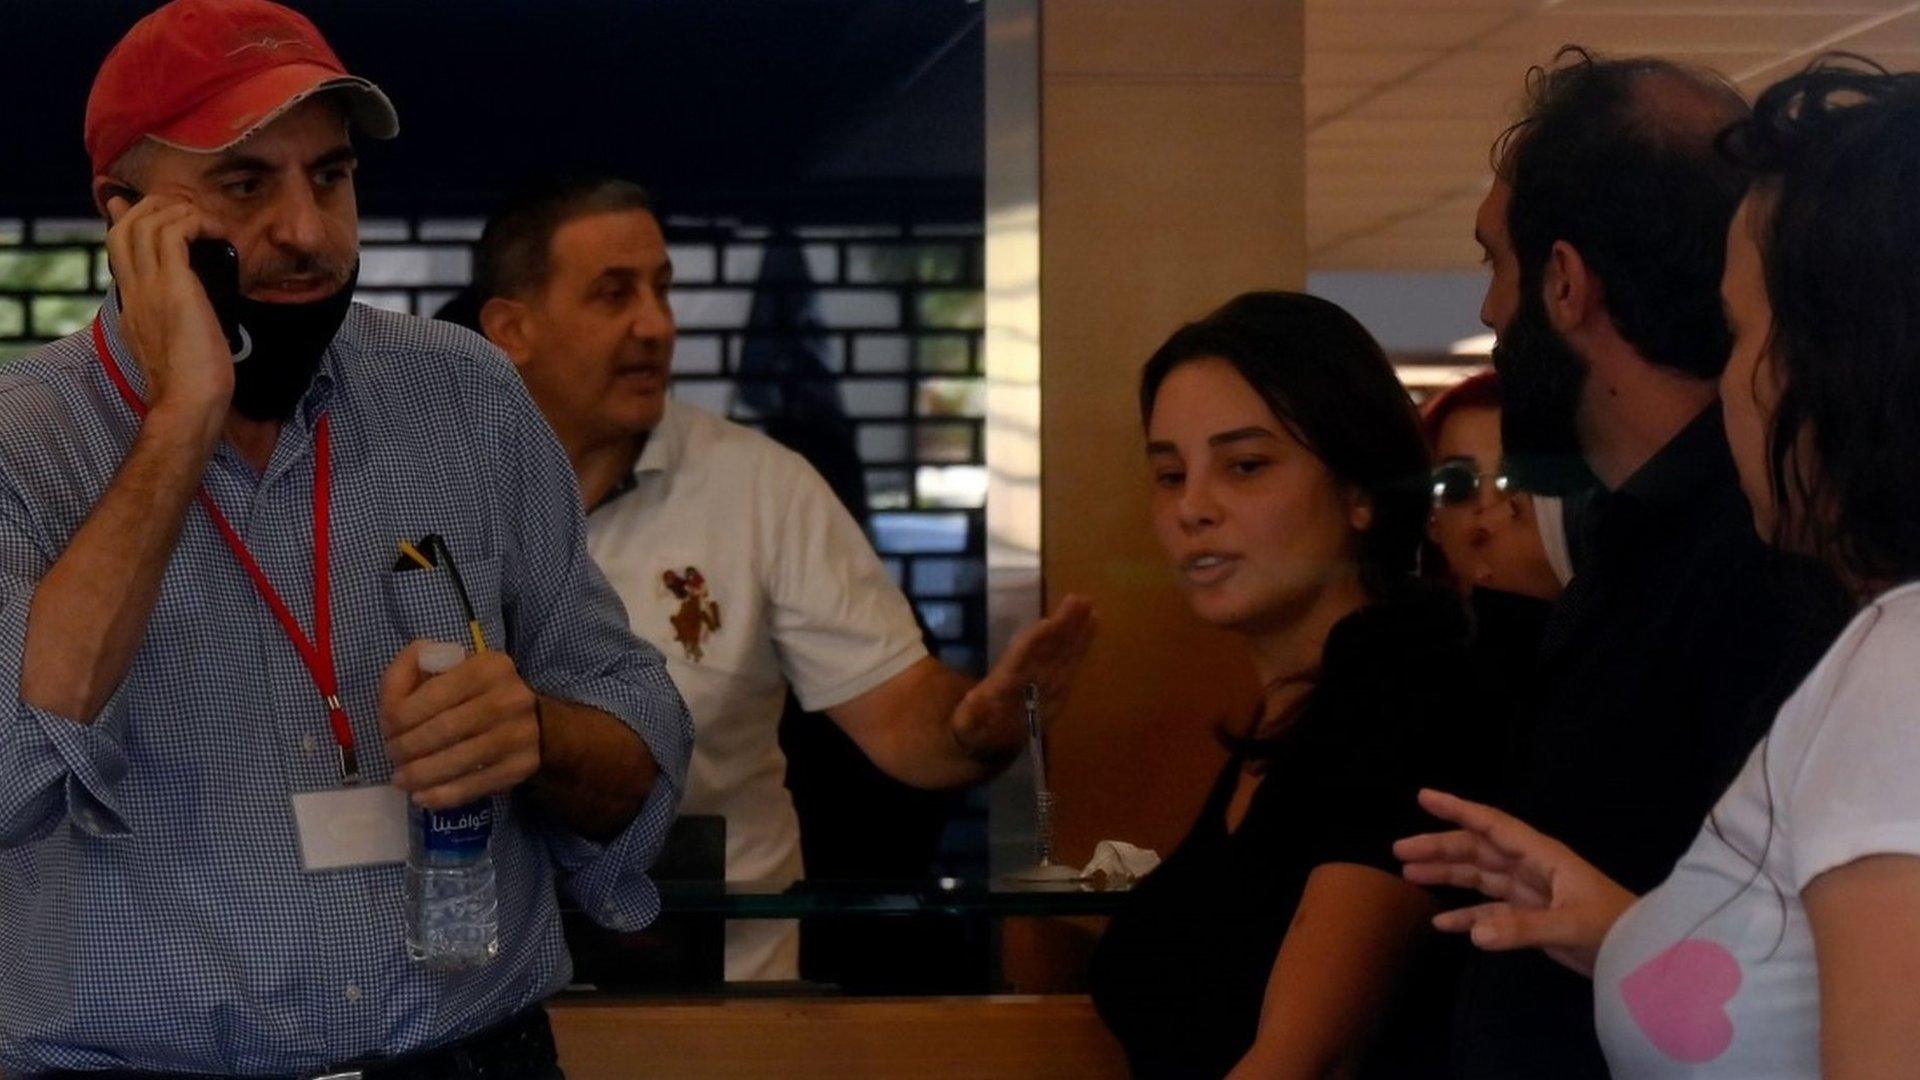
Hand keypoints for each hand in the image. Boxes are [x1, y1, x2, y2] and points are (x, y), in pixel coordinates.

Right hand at [101, 192, 232, 427]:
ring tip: (208, 223)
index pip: (117, 247)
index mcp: (131, 303)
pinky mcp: (174, 287)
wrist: (188, 402)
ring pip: (146, 222)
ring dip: (180, 211)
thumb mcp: (177, 342)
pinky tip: (216, 232)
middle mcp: (134, 290)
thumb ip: (176, 317)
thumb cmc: (193, 381)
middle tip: (189, 212)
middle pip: (125, 226)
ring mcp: (150, 286)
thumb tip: (193, 304)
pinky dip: (195, 222)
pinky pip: (174, 233)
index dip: (127, 219)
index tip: (137, 205)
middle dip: (155, 207)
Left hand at [379, 640, 540, 808]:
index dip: (397, 716)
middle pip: (442, 729)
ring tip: (401, 779)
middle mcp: (508, 699)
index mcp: (487, 667)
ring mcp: (518, 735)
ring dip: (419, 774)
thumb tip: (390, 693)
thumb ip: (415, 668)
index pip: (430, 693)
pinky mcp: (520, 766)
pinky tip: (423, 797)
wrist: (539, 722)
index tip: (387, 728)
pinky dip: (442, 795)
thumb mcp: (455, 668)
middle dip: (405, 747)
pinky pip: (474, 785)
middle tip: (393, 755)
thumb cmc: (482, 692)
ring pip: (456, 759)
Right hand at [950, 594, 1095, 761]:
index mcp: (1004, 695)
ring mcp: (1050, 693)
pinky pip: (1072, 665)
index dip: (1033, 644)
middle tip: (1079, 600)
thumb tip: (961, 687)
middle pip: (1051, 657)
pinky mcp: (1060, 693)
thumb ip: (969, 705)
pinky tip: (1091, 627)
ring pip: (1066, 659)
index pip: (1021, 664)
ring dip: (1078, 633)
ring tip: (1090, 607)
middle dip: (1065, 629)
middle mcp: (1032, 693)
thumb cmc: (974, 723)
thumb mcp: (967, 718)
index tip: (1047, 622)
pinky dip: (1082, 646)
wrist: (993, 748)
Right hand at [1393, 788, 1635, 976]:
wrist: (1643, 956)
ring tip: (1408, 875)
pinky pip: (1489, 912)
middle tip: (1400, 850)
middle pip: (1477, 850)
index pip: (1492, 825)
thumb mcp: (1571, 925)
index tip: (1423, 796)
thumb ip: (1523, 928)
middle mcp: (1531, 868)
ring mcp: (1529, 893)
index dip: (1458, 809)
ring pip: (1479, 877)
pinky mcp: (1530, 919)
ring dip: (1446, 875)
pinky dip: (1466, 916)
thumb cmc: (1615, 929)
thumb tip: (1473, 935)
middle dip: (1440, 847)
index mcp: (1542, 856)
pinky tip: (1442, 923)